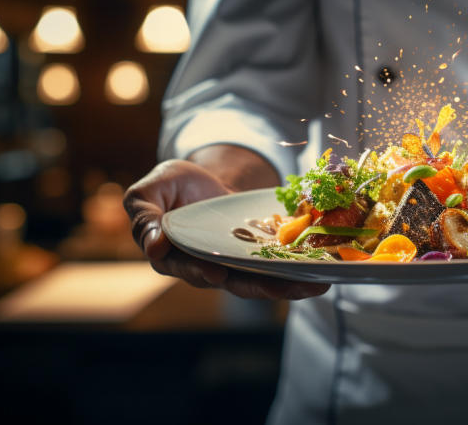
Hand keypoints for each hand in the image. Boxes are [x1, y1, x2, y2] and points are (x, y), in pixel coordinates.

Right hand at [123, 145, 329, 299]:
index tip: (215, 273)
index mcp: (174, 256)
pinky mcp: (259, 257)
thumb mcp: (149, 191)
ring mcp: (236, 265)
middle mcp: (207, 267)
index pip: (186, 268)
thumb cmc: (173, 186)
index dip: (199, 272)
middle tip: (285, 287)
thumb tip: (154, 245)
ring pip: (261, 281)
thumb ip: (144, 215)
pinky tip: (323, 271)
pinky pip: (279, 267)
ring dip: (289, 285)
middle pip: (233, 282)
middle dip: (261, 288)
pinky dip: (299, 271)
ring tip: (316, 284)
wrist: (206, 180)